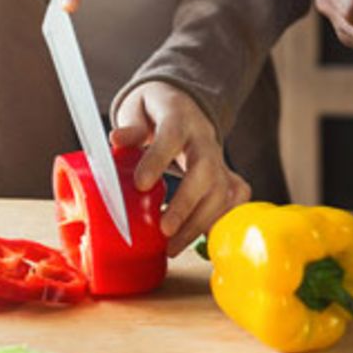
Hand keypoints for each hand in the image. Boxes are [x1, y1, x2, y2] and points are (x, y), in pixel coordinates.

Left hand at [112, 82, 250, 255]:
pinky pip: (235, 198)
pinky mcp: (227, 175)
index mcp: (179, 117)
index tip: (141, 185)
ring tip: (173, 246)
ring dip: (199, 222)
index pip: (172, 136)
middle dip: (187, 204)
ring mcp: (219, 159)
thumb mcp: (137, 110)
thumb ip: (130, 128)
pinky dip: (222, 220)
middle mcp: (204, 139)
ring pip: (222, 190)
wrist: (184, 106)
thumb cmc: (156, 113)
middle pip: (206, 170)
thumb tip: (117, 140)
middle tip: (165, 229)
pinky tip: (201, 239)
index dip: (158, 160)